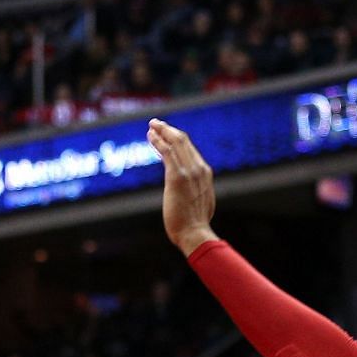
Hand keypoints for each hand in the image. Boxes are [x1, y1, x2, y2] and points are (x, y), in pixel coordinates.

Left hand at [146, 119, 217, 253]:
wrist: (195, 234)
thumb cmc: (194, 224)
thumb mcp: (200, 202)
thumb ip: (196, 190)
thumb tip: (191, 190)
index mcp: (205, 173)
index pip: (190, 149)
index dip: (176, 138)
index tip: (165, 133)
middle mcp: (199, 169)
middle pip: (184, 141)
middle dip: (169, 129)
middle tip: (156, 123)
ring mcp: (190, 172)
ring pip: (176, 143)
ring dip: (162, 131)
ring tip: (151, 125)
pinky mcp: (177, 177)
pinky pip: (168, 152)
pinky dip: (159, 142)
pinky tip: (151, 136)